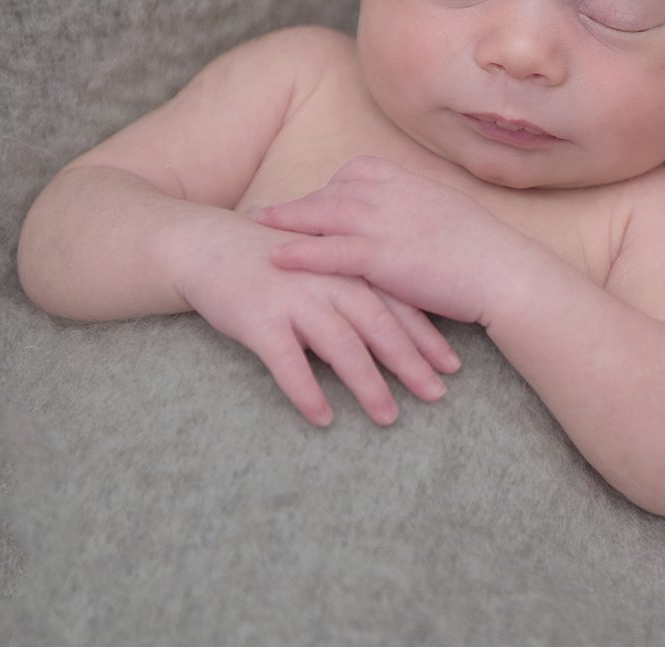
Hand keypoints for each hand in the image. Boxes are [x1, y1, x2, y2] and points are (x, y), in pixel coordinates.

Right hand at [169, 207, 459, 427]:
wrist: (211, 246)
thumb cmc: (278, 261)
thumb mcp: (325, 267)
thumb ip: (359, 290)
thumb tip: (403, 327)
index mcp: (348, 268)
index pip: (397, 304)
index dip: (427, 336)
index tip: (452, 365)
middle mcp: (328, 282)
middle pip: (378, 325)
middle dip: (410, 362)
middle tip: (436, 395)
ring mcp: (294, 299)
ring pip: (340, 346)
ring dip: (367, 384)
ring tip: (388, 417)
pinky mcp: (259, 319)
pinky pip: (286, 362)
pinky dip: (306, 391)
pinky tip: (322, 418)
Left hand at [257, 156, 520, 327]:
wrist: (505, 272)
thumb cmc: (488, 253)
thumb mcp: (454, 216)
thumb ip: (425, 212)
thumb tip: (416, 221)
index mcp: (414, 184)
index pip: (360, 171)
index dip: (334, 186)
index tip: (317, 198)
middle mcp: (395, 195)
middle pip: (334, 190)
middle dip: (300, 202)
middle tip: (266, 212)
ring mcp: (386, 223)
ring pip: (324, 215)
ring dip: (288, 220)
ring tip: (258, 226)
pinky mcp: (382, 257)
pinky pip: (330, 250)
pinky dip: (299, 252)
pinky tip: (275, 257)